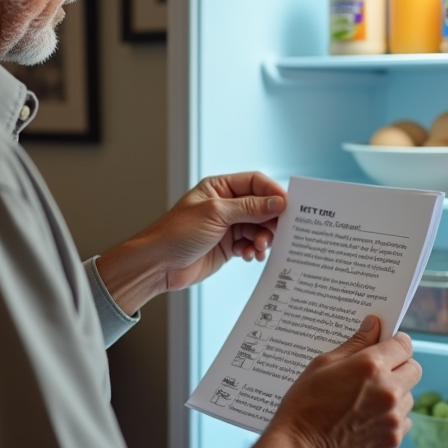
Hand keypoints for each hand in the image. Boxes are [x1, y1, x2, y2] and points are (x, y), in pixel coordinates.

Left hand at [96, 172, 285, 314]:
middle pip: (262, 207)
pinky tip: (250, 256)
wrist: (158, 265)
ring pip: (259, 228)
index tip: (289, 206)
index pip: (256, 183)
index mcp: (220, 187)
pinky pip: (251, 244)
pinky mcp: (228, 246)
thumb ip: (249, 207)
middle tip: (277, 233)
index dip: (274, 193)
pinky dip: (254, 250)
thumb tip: (278, 202)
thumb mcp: (216, 214)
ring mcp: (227, 226)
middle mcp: (226, 205)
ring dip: (263, 238)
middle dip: (271, 220)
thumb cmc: (177, 233)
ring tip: (259, 248)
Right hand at [244, 316, 421, 447]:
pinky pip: (403, 421)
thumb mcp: (323, 364)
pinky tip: (369, 418)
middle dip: (399, 366)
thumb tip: (374, 325)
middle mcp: (388, 391)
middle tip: (377, 372)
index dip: (395, 342)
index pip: (404, 344)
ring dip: (396, 393)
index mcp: (371, 367)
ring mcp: (393, 418)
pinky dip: (392, 417)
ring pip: (409, 396)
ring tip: (368, 399)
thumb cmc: (305, 403)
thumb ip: (355, 344)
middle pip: (414, 369)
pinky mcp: (393, 440)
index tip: (386, 345)